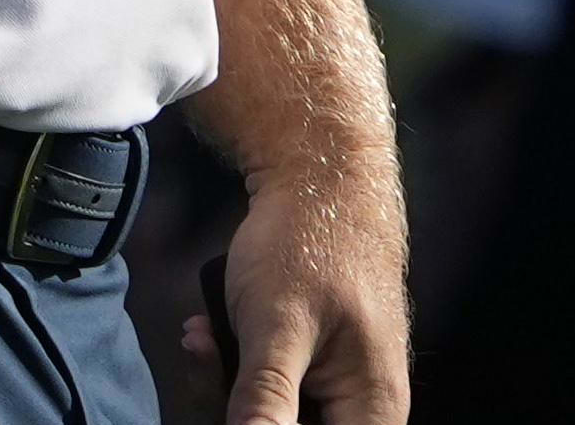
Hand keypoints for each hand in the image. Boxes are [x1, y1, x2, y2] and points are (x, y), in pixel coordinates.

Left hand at [208, 151, 405, 424]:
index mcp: (371, 410)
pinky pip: (272, 383)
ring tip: (203, 340)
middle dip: (241, 409)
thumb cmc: (312, 243)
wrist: (321, 173)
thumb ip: (264, 402)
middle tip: (206, 360)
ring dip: (230, 385)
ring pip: (276, 413)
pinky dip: (238, 363)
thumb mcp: (276, 328)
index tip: (237, 405)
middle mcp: (363, 406)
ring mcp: (339, 382)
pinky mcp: (315, 361)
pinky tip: (209, 332)